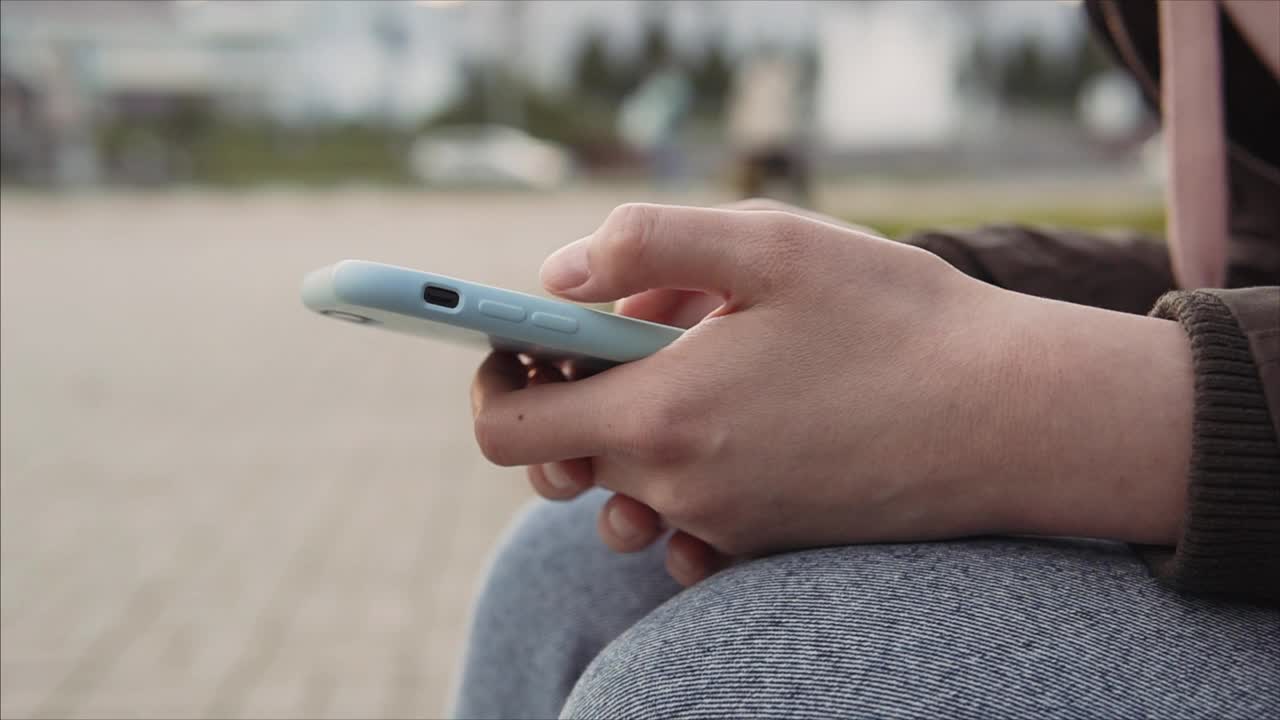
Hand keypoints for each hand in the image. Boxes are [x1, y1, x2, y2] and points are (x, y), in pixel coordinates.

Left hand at [472, 203, 1193, 584]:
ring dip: (631, 433)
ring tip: (700, 372)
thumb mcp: (766, 243)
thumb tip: (557, 274)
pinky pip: (685, 527)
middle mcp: (680, 489)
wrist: (1009, 417)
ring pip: (623, 489)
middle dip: (580, 385)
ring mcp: (724, 525)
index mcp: (661, 417)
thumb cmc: (895, 320)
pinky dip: (684, 481)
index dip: (495, 377)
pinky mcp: (767, 543)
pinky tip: (736, 433)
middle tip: (647, 328)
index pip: (510, 430)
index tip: (519, 336)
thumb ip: (642, 245)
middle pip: (565, 455)